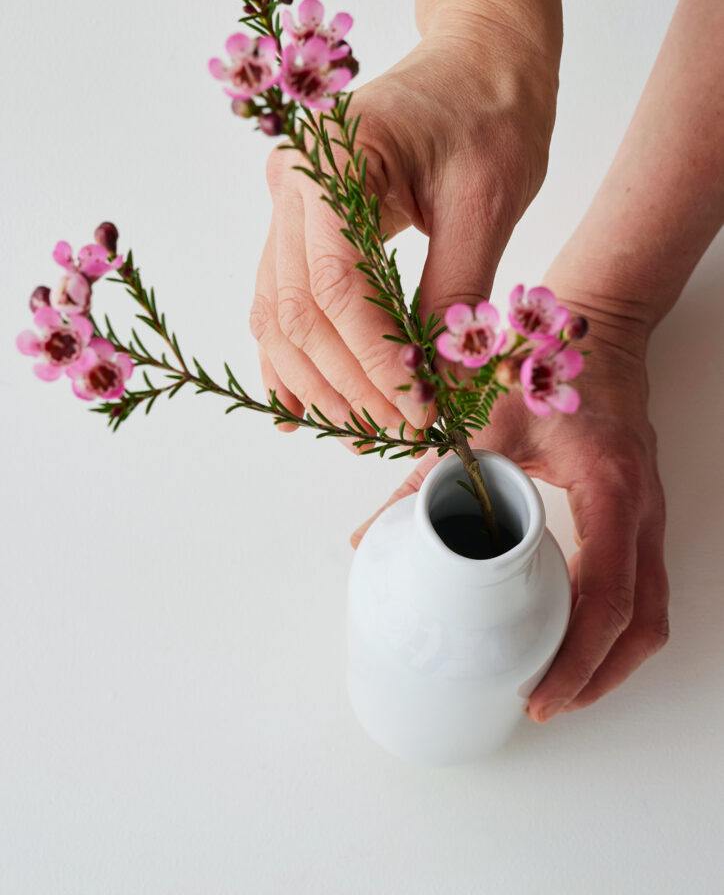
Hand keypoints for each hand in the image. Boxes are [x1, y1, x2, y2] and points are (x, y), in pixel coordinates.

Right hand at [250, 22, 557, 436]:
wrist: (477, 57)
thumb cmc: (491, 111)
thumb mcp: (487, 202)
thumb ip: (454, 293)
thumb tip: (434, 384)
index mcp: (333, 158)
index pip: (338, 286)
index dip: (376, 360)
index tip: (420, 410)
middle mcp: (292, 182)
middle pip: (299, 309)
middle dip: (348, 383)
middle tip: (400, 430)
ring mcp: (286, 204)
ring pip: (280, 315)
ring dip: (319, 382)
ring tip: (365, 429)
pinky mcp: (299, 225)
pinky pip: (283, 301)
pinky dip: (295, 357)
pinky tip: (306, 405)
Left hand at [351, 298, 668, 717]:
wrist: (598, 330)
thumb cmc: (544, 366)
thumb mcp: (479, 422)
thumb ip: (424, 480)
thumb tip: (370, 539)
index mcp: (607, 486)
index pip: (609, 594)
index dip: (578, 656)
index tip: (540, 693)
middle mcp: (640, 510)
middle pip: (644, 623)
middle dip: (597, 676)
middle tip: (544, 704)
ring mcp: (649, 517)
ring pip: (653, 614)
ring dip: (612, 662)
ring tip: (559, 687)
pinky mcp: (641, 520)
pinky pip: (646, 591)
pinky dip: (616, 630)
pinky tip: (575, 642)